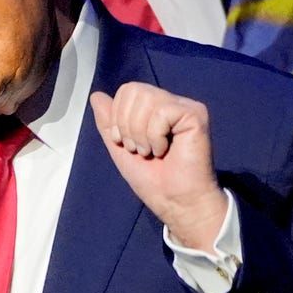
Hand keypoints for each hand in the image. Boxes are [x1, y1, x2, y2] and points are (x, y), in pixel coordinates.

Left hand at [89, 83, 226, 250]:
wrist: (174, 202)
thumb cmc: (153, 180)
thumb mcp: (120, 148)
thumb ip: (108, 123)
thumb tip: (96, 95)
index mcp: (156, 108)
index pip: (128, 90)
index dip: (118, 116)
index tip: (126, 143)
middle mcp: (172, 103)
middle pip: (134, 90)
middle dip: (127, 125)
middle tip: (139, 150)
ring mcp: (185, 108)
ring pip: (147, 99)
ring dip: (141, 134)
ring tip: (150, 152)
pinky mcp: (196, 115)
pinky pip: (162, 112)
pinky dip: (155, 136)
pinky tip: (164, 151)